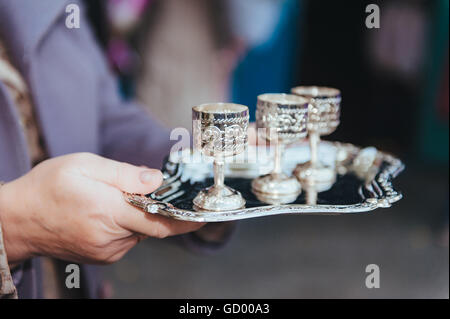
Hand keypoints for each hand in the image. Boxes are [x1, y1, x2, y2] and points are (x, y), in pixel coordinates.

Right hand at [0, 153, 203, 265]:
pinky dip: (125, 223)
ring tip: (107, 199)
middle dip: (150, 205)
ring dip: (135, 213)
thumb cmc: (48, 188)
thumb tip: (155, 180)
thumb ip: (124, 174)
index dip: (184, 220)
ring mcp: (107, 251)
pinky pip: (127, 238)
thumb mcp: (84, 166)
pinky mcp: (104, 256)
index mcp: (108, 212)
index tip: (203, 216)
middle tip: (131, 188)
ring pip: (139, 230)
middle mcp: (111, 238)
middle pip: (150, 222)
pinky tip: (104, 212)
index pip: (159, 221)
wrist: (18, 219)